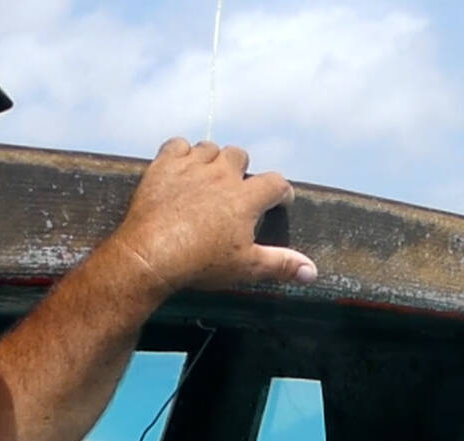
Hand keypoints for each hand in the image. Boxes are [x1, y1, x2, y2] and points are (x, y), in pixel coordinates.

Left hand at [103, 138, 317, 293]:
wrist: (151, 254)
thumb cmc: (202, 263)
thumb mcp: (247, 267)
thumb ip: (282, 264)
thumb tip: (312, 272)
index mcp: (246, 198)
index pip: (276, 183)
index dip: (281, 191)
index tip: (279, 201)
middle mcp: (222, 174)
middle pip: (240, 156)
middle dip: (241, 170)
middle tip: (235, 190)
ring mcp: (192, 166)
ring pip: (210, 148)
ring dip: (212, 160)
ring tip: (207, 178)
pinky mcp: (164, 165)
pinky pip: (177, 145)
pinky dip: (181, 153)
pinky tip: (180, 167)